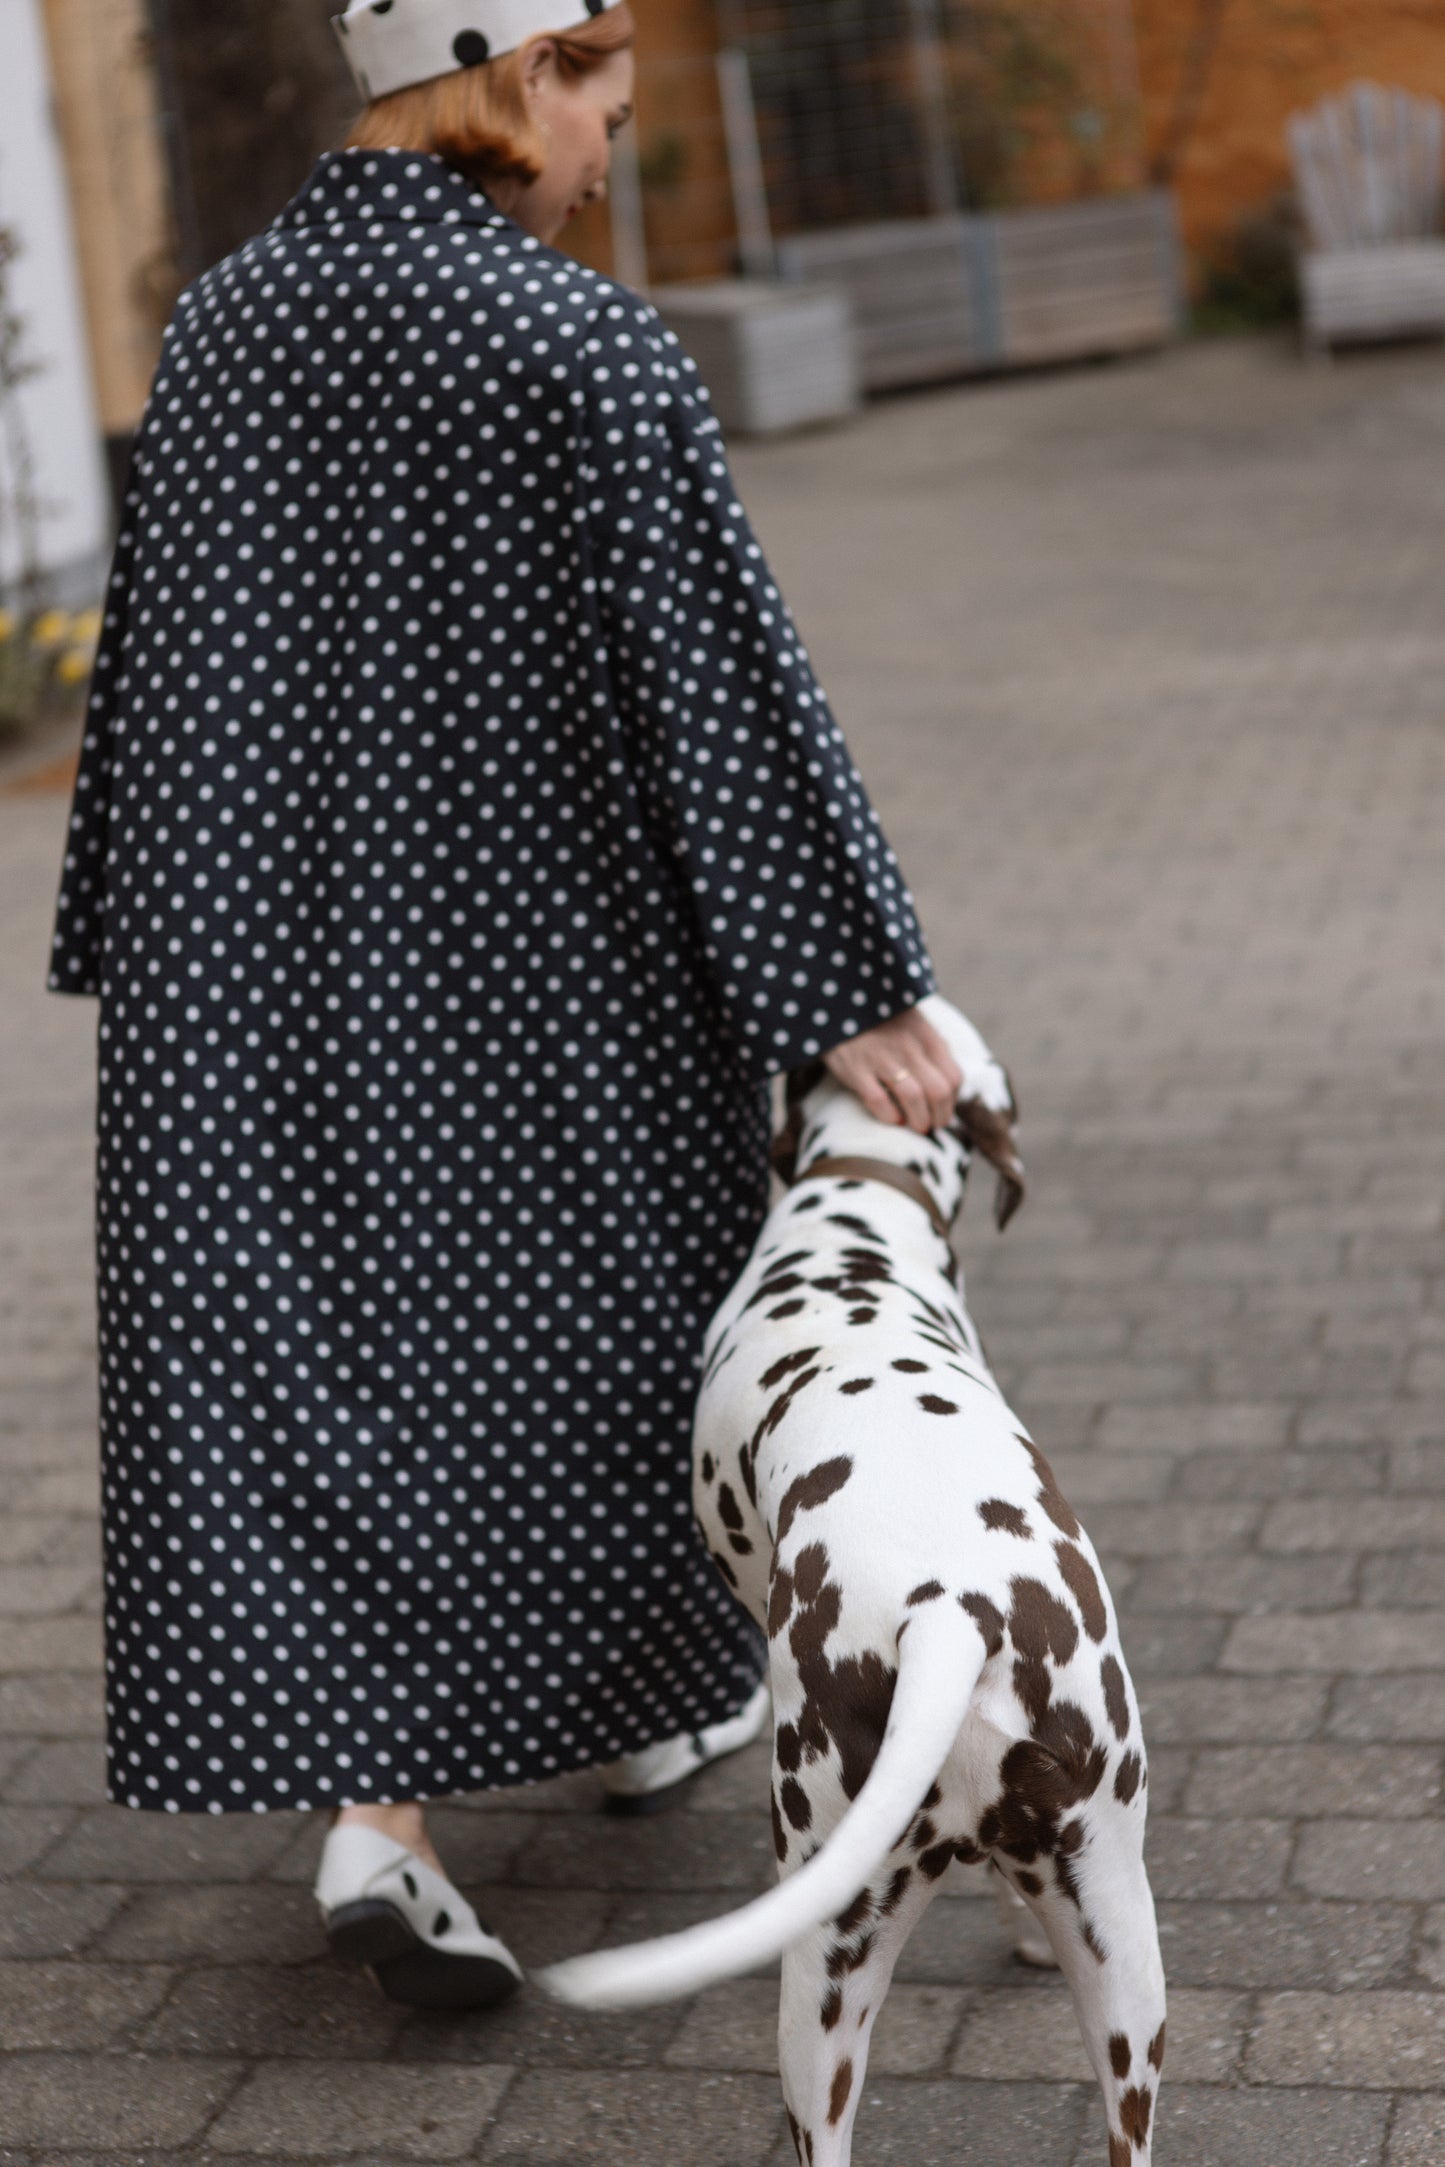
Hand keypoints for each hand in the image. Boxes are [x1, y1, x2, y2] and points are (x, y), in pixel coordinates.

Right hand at [821, 1006, 962, 1134]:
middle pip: (939, 1092)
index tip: (943, 1109)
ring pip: (914, 1099)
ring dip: (918, 1121)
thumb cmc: (882, 1020)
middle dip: (940, 1117)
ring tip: (915, 1126)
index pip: (954, 1077)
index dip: (953, 1101)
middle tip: (932, 1124)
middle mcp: (909, 1047)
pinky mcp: (856, 1069)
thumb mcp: (915, 1024)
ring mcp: (882, 1058)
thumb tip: (950, 1086)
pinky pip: (880, 1102)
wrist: (840, 1003)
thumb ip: (933, 1050)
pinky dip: (890, 1116)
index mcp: (927, 1037)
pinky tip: (892, 1117)